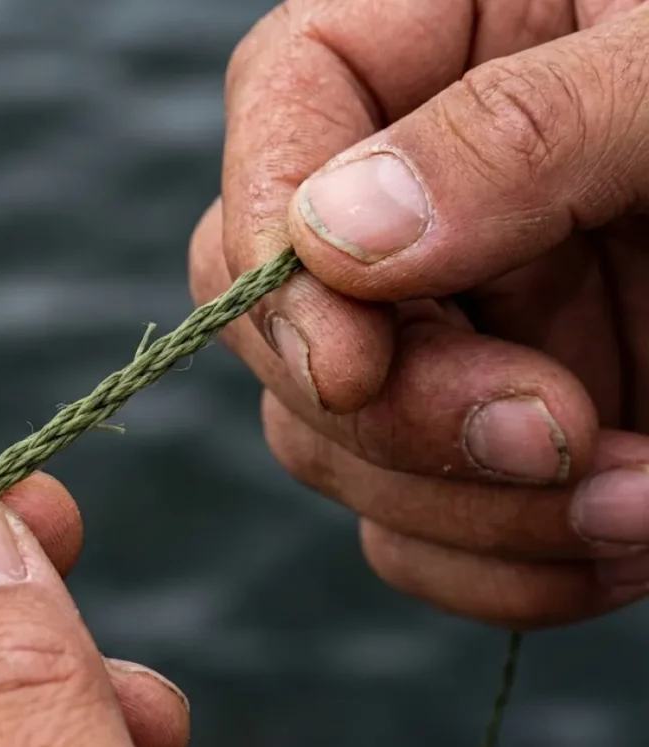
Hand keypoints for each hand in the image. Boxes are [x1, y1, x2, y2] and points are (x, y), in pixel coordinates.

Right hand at [190, 0, 648, 628]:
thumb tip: (334, 237)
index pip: (279, 112)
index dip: (277, 248)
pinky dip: (505, 567)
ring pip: (336, 445)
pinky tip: (622, 544)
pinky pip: (414, 528)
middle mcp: (419, 197)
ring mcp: (453, 324)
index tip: (355, 367)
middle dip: (395, 415)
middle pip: (283, 312)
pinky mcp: (496, 432)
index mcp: (441, 45)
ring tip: (642, 506)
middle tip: (551, 436)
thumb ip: (517, 133)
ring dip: (469, 509)